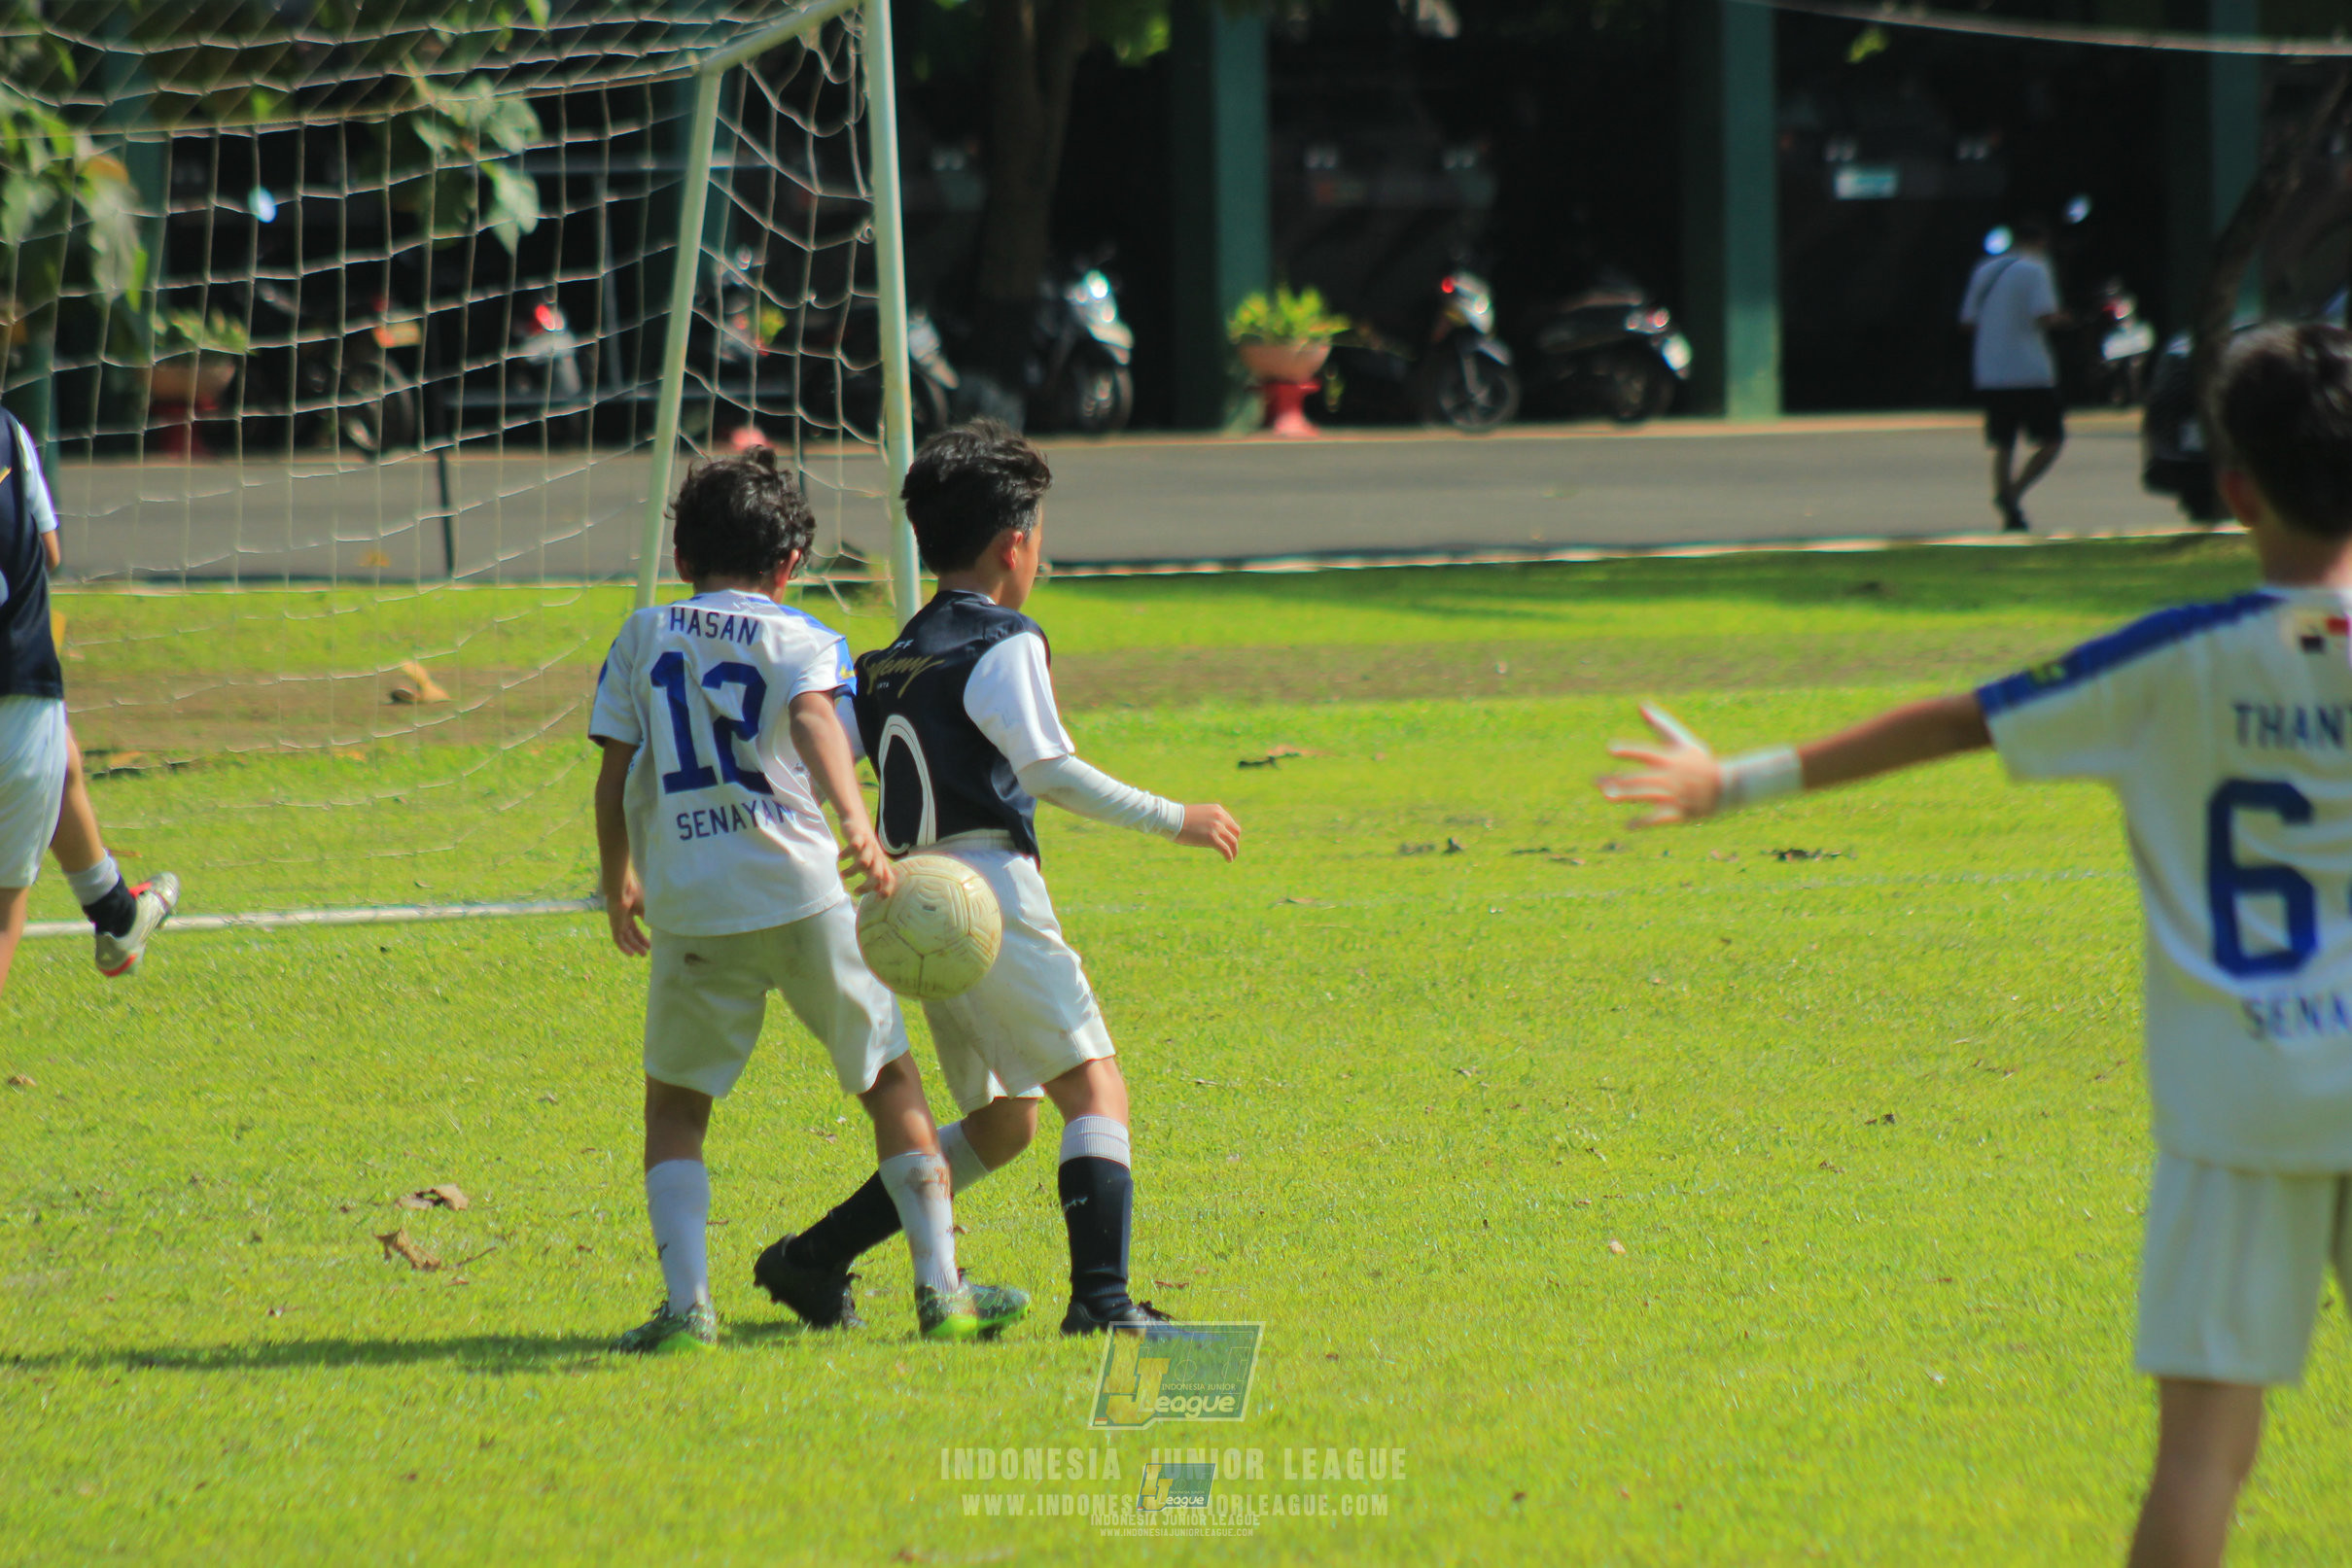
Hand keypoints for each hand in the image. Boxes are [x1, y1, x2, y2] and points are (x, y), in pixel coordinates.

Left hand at [603, 869, 648, 956]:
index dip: (642, 936)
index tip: (650, 944)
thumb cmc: (635, 894)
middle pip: (630, 934)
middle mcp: (622, 918)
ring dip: (633, 947)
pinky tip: (631, 954)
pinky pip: (617, 940)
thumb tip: (653, 925)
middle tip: (646, 953)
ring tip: (642, 954)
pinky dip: (624, 948)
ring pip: (625, 938)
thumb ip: (649, 917)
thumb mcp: (645, 907)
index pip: (635, 928)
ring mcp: (617, 922)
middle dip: (638, 943)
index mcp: (630, 912)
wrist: (622, 889)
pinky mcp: (614, 925)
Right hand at [840, 823, 897, 897]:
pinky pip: (854, 846)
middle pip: (877, 874)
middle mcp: (877, 855)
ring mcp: (868, 846)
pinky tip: (839, 858)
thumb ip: (875, 875)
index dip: (887, 890)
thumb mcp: (871, 861)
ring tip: (842, 874)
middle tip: (856, 892)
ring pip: (864, 862)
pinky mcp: (859, 836)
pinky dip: (845, 854)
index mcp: (881, 863)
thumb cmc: (865, 846)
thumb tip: (878, 891)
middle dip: (866, 886)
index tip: (877, 899)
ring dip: (851, 871)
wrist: (857, 821)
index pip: (890, 879)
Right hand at [1175, 803, 1239, 860]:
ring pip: (1232, 842)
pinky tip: (1228, 860)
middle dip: (1234, 842)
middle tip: (1232, 849)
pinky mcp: (1212, 838)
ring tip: (1232, 857)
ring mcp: (1217, 828)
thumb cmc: (1180, 818)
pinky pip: (1225, 849)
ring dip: (1234, 851)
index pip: (1231, 823)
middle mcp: (1220, 817)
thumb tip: (1210, 833)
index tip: (1228, 841)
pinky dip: (1229, 856)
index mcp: (1217, 810)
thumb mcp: (1199, 815)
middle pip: (1235, 832)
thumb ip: (1208, 821)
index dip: (1231, 833)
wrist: (1171, 819)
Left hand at [1596, 704, 1723, 826]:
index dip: (1630, 751)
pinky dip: (1643, 822)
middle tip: (1596, 781)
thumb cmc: (1701, 762)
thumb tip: (1641, 705)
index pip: (1647, 753)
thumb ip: (1661, 724)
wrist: (1727, 787)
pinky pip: (1659, 819)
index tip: (1611, 750)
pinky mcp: (1680, 812)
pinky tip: (1627, 825)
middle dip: (1619, 780)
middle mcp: (1671, 777)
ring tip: (1607, 796)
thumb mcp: (1683, 741)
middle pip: (1641, 778)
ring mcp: (1675, 795)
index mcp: (1670, 759)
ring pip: (1647, 796)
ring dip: (1627, 796)